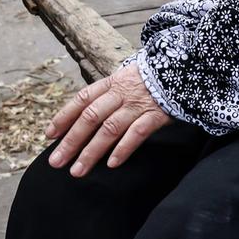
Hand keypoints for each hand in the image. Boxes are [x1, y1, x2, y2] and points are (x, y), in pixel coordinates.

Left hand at [45, 63, 172, 175]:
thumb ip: (113, 93)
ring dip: (91, 151)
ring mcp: (139, 104)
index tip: (49, 136)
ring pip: (109, 129)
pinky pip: (137, 133)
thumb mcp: (131, 78)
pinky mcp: (157, 114)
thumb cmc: (157, 78)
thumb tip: (90, 115)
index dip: (64, 117)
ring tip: (78, 171)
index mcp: (113, 82)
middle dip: (71, 141)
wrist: (189, 67)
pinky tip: (112, 164)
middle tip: (56, 162)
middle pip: (90, 117)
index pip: (82, 99)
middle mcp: (122, 93)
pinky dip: (123, 149)